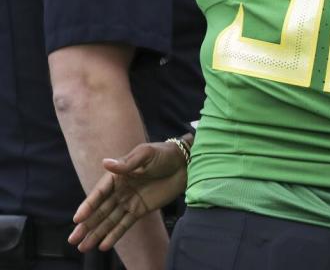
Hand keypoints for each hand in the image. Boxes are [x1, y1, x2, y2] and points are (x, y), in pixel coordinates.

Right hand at [68, 139, 188, 251]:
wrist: (184, 164)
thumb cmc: (163, 154)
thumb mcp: (145, 154)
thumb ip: (127, 163)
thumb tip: (106, 163)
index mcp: (117, 175)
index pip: (99, 193)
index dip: (88, 206)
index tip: (77, 219)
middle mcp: (119, 190)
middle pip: (99, 210)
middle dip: (86, 225)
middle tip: (72, 240)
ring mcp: (128, 201)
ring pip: (109, 220)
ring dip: (96, 233)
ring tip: (82, 247)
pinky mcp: (139, 210)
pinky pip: (125, 224)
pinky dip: (114, 235)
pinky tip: (104, 245)